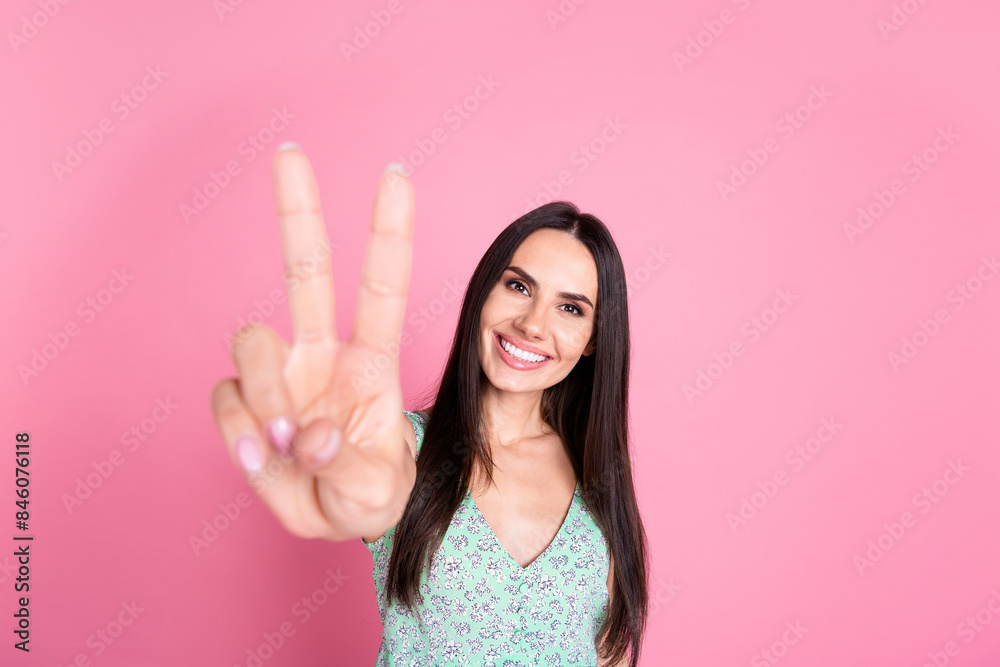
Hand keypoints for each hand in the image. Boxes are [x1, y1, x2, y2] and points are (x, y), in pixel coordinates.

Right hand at [210, 145, 415, 539]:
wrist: (335, 517)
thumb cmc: (369, 491)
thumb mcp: (376, 492)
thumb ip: (346, 467)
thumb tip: (308, 436)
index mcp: (373, 363)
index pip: (383, 288)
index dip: (388, 232)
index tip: (393, 174)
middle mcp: (322, 355)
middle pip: (306, 272)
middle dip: (300, 212)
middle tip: (289, 152)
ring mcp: (280, 375)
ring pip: (251, 343)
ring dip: (264, 397)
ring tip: (288, 448)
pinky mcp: (244, 403)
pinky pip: (225, 401)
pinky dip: (241, 435)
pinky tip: (267, 458)